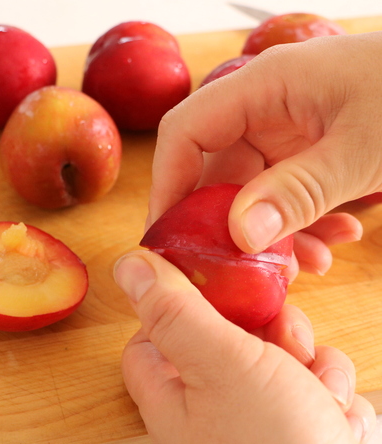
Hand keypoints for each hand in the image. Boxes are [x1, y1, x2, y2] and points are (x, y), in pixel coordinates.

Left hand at [114, 250, 377, 443]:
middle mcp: (204, 409)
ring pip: (273, 358)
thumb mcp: (222, 363)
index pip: (152, 333)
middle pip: (223, 337)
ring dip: (307, 364)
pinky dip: (326, 395)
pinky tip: (335, 419)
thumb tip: (129, 266)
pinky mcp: (290, 436)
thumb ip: (175, 311)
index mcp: (171, 391)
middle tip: (288, 340)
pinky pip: (305, 389)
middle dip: (266, 330)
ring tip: (319, 390)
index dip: (180, 304)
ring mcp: (249, 424)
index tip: (215, 286)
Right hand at [148, 32, 381, 276]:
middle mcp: (265, 108)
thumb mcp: (364, 148)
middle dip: (225, 224)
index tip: (168, 237)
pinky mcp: (308, 151)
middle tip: (239, 271)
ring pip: (250, 190)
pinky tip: (332, 241)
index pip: (184, 133)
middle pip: (213, 170)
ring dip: (270, 233)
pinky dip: (300, 224)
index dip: (166, 184)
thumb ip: (299, 190)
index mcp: (263, 86)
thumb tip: (240, 235)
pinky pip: (283, 194)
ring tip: (306, 262)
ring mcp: (287, 131)